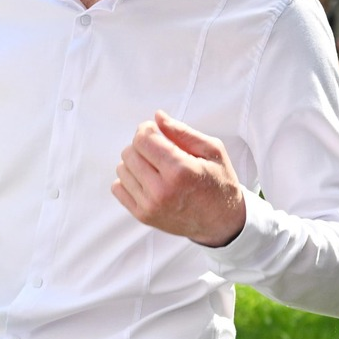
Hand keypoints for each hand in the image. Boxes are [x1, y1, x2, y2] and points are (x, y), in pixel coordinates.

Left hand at [112, 110, 247, 247]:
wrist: (221, 221)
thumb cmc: (218, 182)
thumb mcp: (211, 151)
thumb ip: (182, 132)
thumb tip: (157, 116)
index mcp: (180, 170)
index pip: (143, 139)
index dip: (146, 129)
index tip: (155, 131)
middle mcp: (162, 190)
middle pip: (129, 152)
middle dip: (142, 145)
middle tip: (159, 151)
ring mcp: (150, 205)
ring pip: (121, 169)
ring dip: (135, 163)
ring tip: (155, 167)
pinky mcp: (143, 216)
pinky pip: (117, 188)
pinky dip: (129, 180)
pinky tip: (147, 180)